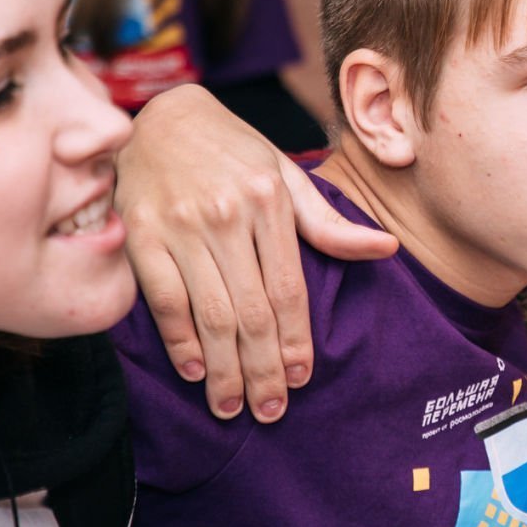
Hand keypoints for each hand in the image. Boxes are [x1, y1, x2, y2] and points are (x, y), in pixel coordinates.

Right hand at [116, 85, 396, 421]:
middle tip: (271, 410)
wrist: (160, 116)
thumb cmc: (230, 150)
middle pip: (252, 311)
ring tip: (232, 406)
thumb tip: (386, 248)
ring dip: (223, 369)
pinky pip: (165, 300)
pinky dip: (180, 340)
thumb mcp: (284, 173)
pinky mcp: (140, 235)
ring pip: (211, 314)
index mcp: (268, 201)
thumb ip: (328, 220)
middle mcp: (226, 215)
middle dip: (263, 369)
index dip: (296, 341)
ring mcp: (180, 227)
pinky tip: (194, 370)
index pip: (289, 289)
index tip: (301, 378)